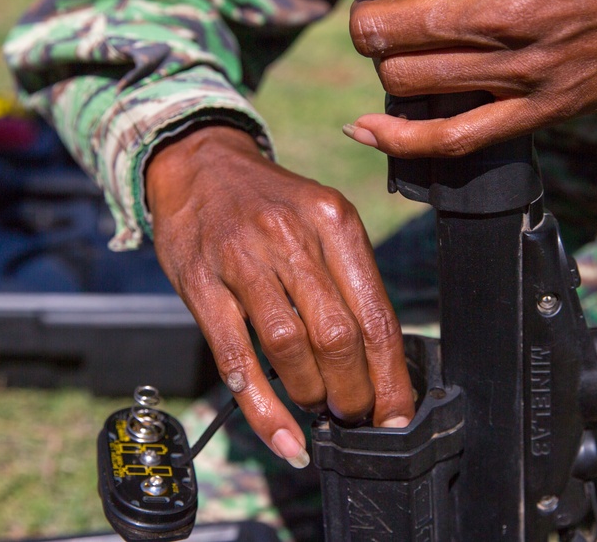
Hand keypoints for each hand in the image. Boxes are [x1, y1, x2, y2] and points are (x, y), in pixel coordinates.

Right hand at [145, 126, 414, 466]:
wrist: (200, 164)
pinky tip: (280, 432)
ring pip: (289, 346)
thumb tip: (378, 358)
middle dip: (354, 391)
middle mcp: (292, 237)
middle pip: (338, 335)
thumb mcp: (321, 220)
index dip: (390, 375)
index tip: (396, 415)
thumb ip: (349, 278)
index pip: (376, 313)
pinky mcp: (201, 282)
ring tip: (318, 407)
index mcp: (335, 222)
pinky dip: (261, 405)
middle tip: (355, 414)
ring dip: (311, 393)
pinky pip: (235, 355)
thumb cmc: (271, 204)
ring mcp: (243, 259)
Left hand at [344, 0, 596, 157]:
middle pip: (383, 26)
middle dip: (368, 14)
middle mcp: (504, 9)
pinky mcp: (541, 109)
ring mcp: (521, 67)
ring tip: (406, 48)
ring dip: (388, 62)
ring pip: (404, 80)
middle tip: (387, 7)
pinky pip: (451, 140)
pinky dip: (399, 139)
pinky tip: (369, 128)